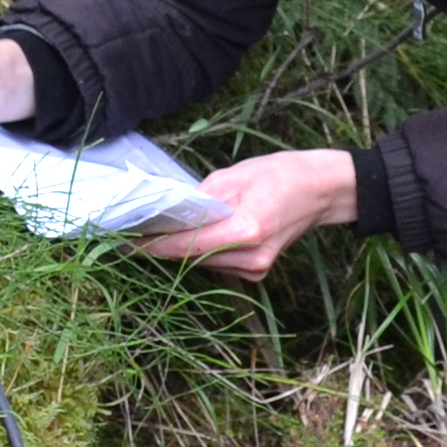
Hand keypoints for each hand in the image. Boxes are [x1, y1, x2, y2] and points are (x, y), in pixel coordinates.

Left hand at [131, 148, 357, 280]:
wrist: (322, 190)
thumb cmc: (280, 174)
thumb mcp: (234, 176)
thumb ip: (199, 199)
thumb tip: (168, 213)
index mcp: (246, 230)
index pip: (186, 246)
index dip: (152, 245)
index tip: (124, 240)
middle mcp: (250, 258)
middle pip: (191, 258)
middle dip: (163, 245)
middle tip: (135, 230)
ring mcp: (256, 270)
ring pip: (203, 263)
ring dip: (181, 249)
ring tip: (161, 229)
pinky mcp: (258, 272)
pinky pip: (218, 263)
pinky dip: (202, 251)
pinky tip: (197, 234)